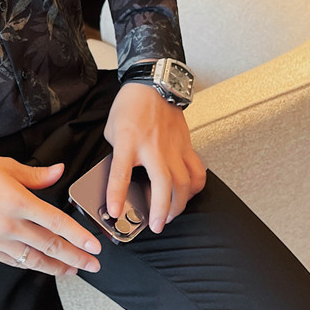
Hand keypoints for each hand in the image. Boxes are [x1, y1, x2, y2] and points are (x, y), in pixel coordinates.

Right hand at [0, 154, 101, 276]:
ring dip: (58, 266)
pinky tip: (44, 265)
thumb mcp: (7, 166)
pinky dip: (33, 265)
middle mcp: (10, 225)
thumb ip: (37, 175)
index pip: (56, 223)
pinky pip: (16, 262)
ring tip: (74, 269)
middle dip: (76, 256)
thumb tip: (60, 172)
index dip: (78, 235)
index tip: (95, 245)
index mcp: (17, 201)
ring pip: (35, 260)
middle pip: (50, 246)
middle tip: (94, 265)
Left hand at [104, 82, 205, 232]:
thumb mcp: (112, 130)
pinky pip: (197, 170)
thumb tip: (120, 177)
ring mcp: (173, 146)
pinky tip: (188, 194)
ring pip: (185, 182)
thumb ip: (117, 154)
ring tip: (170, 215)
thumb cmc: (130, 106)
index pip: (120, 172)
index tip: (115, 212)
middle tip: (157, 225)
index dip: (117, 195)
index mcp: (128, 141)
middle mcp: (152, 146)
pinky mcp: (186, 145)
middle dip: (161, 210)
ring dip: (179, 204)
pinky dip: (195, 186)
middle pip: (163, 184)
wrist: (153, 83)